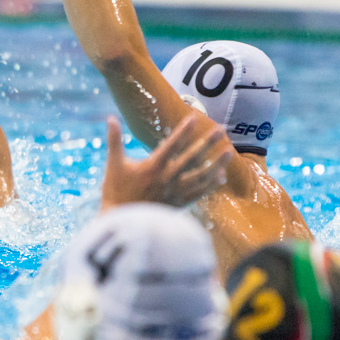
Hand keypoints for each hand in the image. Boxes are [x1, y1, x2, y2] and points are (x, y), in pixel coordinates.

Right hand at [100, 115, 231, 209]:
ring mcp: (174, 192)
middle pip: (191, 158)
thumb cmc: (116, 192)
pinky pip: (199, 193)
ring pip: (201, 177)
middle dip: (207, 143)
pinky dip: (211, 185)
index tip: (195, 118)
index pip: (171, 145)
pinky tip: (221, 176)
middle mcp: (166, 179)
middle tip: (221, 130)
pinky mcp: (178, 204)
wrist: (120, 222)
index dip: (184, 131)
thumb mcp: (114, 164)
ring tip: (229, 152)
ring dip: (216, 164)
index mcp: (152, 167)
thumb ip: (114, 140)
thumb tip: (110, 118)